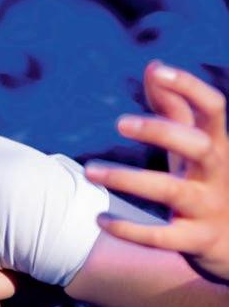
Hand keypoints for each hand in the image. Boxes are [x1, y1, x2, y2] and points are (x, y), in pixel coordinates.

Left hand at [85, 61, 228, 283]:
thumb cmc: (206, 181)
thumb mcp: (194, 145)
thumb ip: (175, 106)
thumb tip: (154, 65)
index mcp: (218, 145)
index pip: (214, 107)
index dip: (190, 86)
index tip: (157, 72)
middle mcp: (217, 174)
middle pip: (199, 146)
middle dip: (161, 132)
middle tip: (119, 123)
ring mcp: (208, 208)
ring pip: (172, 191)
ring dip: (129, 180)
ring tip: (90, 171)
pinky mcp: (195, 240)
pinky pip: (161, 237)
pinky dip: (130, 229)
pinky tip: (100, 219)